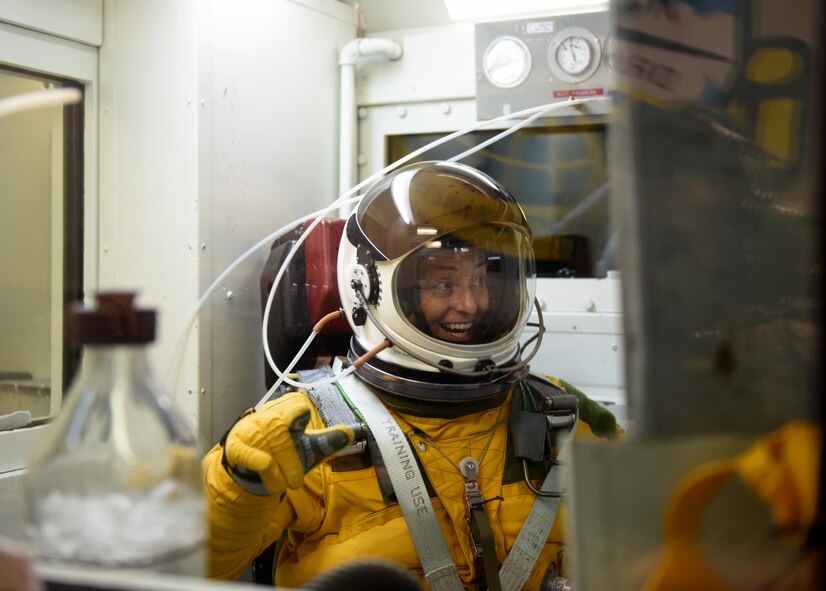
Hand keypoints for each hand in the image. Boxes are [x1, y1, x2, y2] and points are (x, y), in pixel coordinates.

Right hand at [223, 393, 353, 494]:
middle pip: (280, 429)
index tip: (303, 423)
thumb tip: (353, 432)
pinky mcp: (236, 448)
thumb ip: (329, 440)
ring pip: (269, 447)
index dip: (299, 415)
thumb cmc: (283, 455)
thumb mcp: (308, 448)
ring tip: (285, 485)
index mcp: (284, 412)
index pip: (295, 405)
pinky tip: (273, 484)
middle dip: (291, 460)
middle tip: (296, 482)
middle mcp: (265, 417)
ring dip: (280, 471)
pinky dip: (267, 472)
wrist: (250, 471)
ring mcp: (248, 431)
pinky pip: (254, 457)